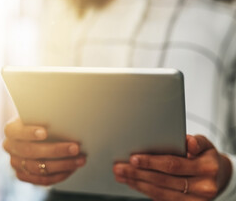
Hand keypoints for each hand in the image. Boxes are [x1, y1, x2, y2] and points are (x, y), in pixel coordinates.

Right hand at [3, 117, 85, 185]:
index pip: (18, 131)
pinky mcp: (23, 175)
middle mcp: (10, 147)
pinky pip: (42, 180)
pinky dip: (59, 175)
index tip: (45, 132)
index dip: (30, 133)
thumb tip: (66, 120)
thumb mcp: (38, 115)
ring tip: (80, 160)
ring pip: (39, 168)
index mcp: (11, 130)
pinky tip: (72, 168)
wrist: (30, 132)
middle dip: (56, 150)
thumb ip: (46, 118)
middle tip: (75, 147)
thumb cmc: (38, 120)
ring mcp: (15, 163)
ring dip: (63, 165)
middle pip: (31, 152)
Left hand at [113, 135, 231, 200]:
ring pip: (160, 192)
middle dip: (137, 173)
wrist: (217, 175)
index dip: (151, 162)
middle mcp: (203, 187)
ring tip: (122, 175)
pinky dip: (145, 190)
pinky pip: (161, 199)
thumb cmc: (204, 155)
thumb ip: (196, 142)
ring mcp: (195, 200)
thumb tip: (188, 142)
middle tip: (119, 167)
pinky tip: (133, 183)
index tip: (133, 158)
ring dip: (137, 183)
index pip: (173, 165)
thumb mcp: (204, 144)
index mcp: (207, 168)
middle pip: (162, 180)